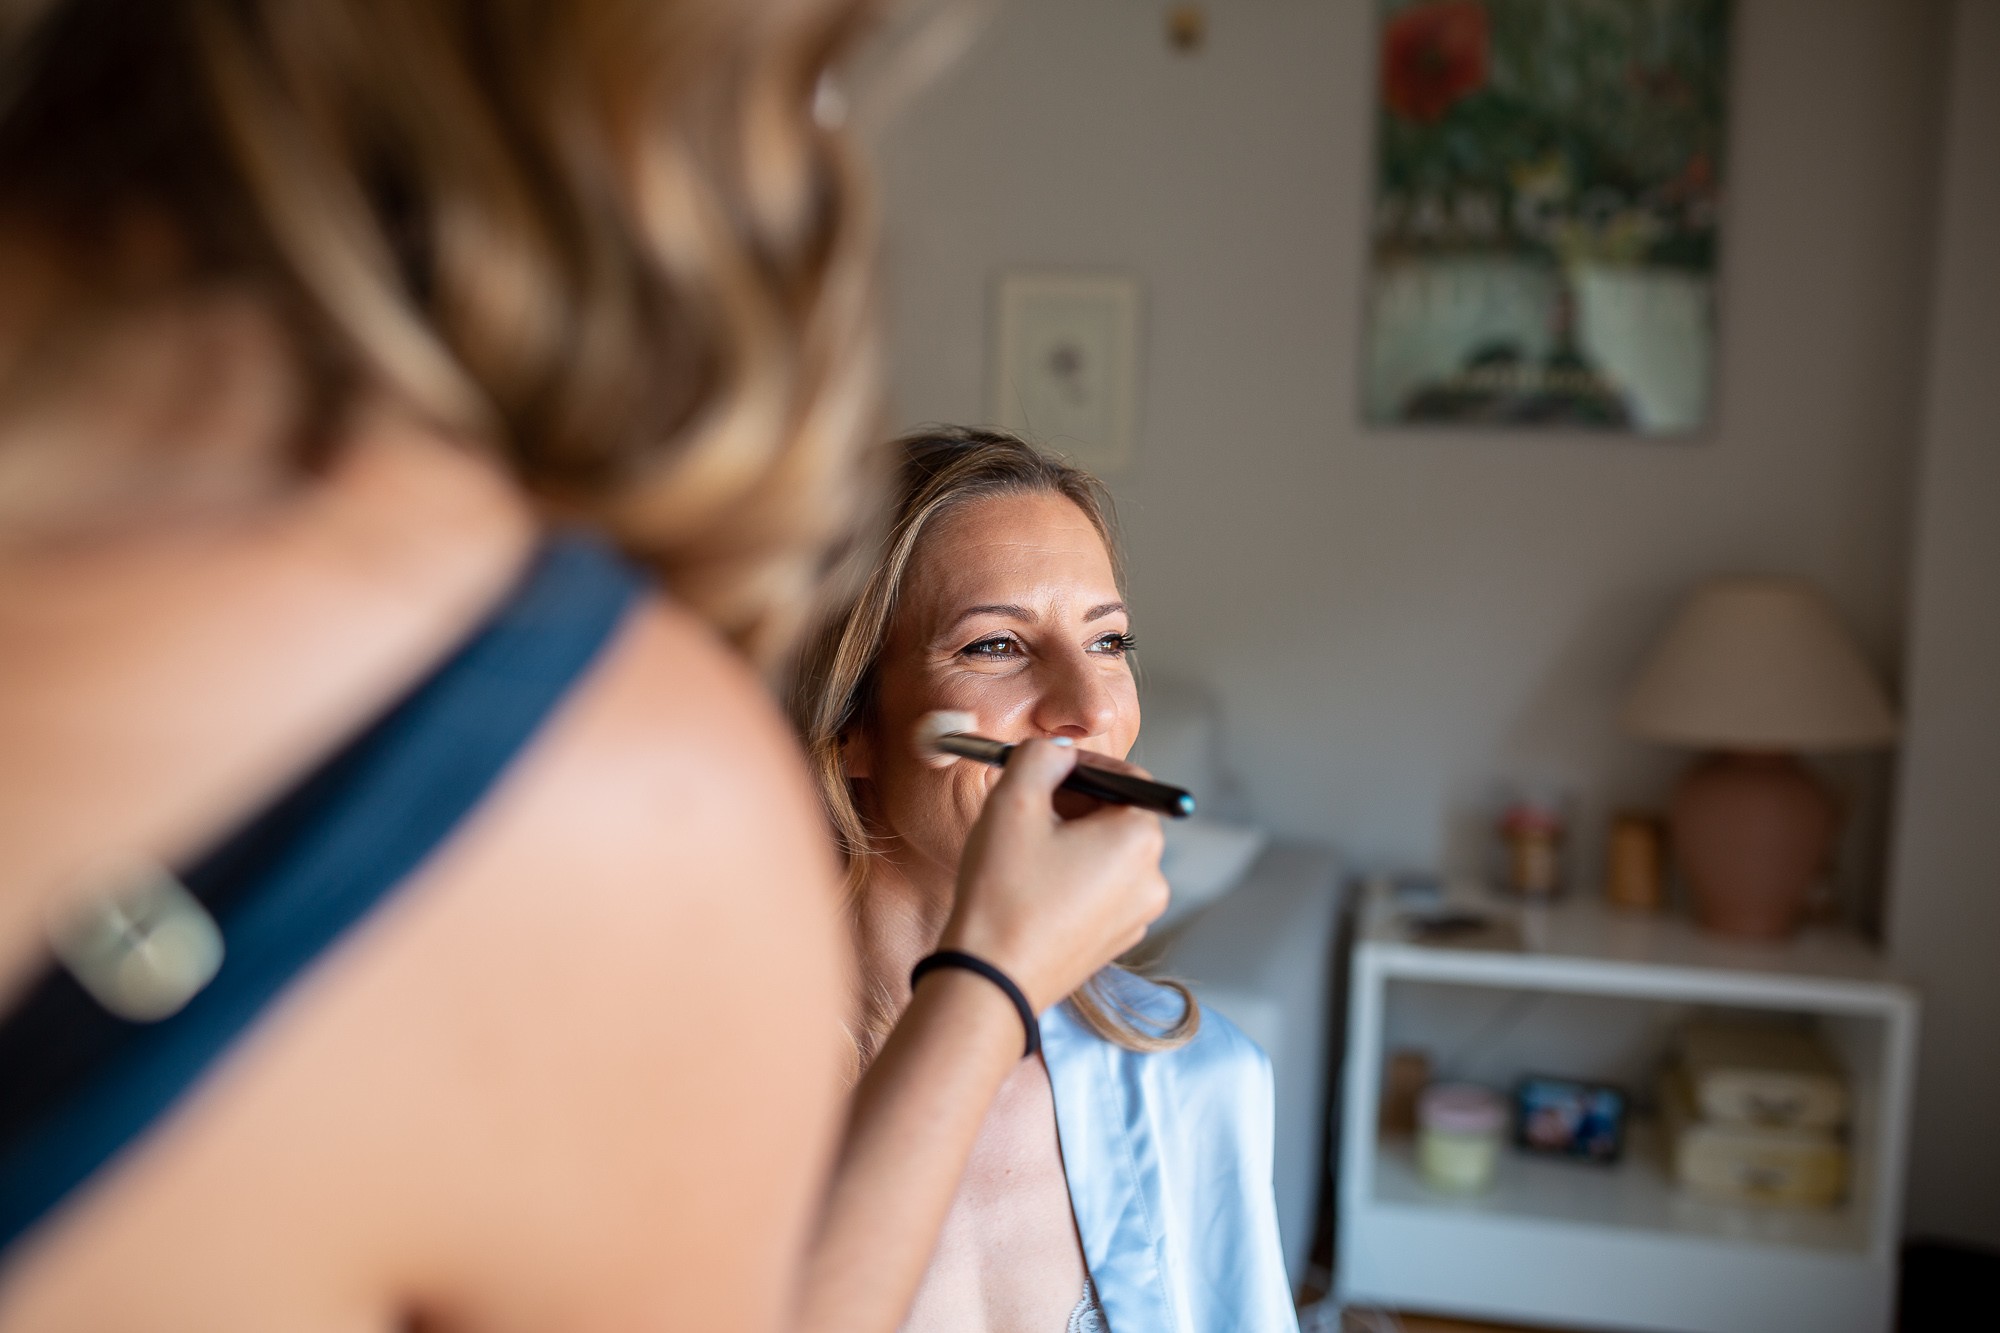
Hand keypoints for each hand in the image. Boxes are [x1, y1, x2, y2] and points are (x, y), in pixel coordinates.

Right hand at [939, 739, 1168, 1011]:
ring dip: (1070, 841)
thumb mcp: (1014, 801)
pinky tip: (1031, 888)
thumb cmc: (1003, 892)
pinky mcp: (1114, 943)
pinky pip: (1099, 892)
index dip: (1084, 766)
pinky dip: (1071, 879)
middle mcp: (1153, 879)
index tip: (1045, 769)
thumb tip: (1058, 752)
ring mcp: (1136, 916)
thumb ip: (1041, 756)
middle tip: (1027, 810)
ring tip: (1023, 854)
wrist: (989, 981)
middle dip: (1076, 804)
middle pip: (1119, 816)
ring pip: (1107, 855)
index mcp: (1141, 839)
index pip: (1129, 778)